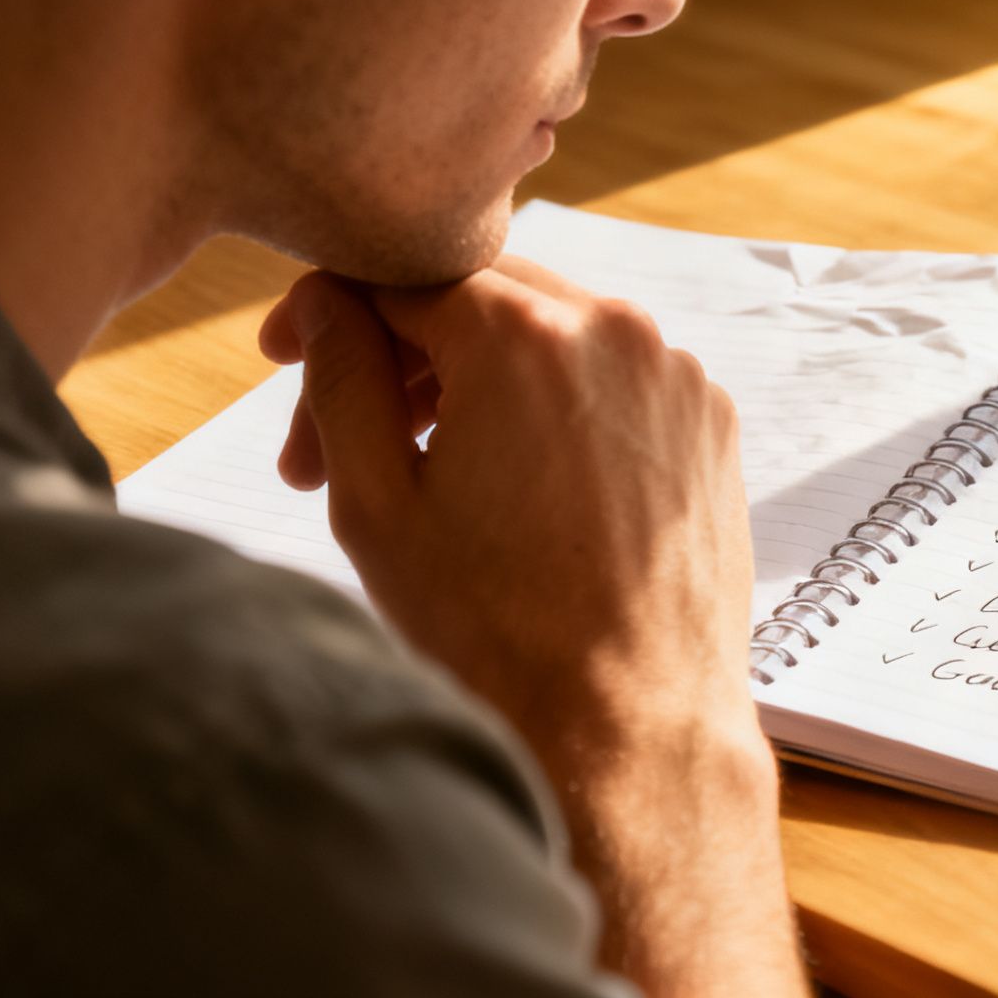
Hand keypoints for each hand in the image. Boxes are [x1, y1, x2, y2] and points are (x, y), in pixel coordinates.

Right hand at [259, 261, 800, 995]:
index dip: (327, 314)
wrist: (631, 722)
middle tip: (331, 442)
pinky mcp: (711, 420)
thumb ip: (341, 377)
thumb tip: (328, 301)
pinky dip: (547, 409)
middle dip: (394, 355)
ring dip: (468, 382)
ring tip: (417, 476)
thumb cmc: (496, 631)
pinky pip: (608, 379)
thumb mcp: (376, 502)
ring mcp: (676, 373)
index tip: (286, 363)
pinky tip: (507, 489)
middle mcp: (616, 329)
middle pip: (474, 297)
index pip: (398, 275)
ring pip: (545, 335)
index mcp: (526, 333)